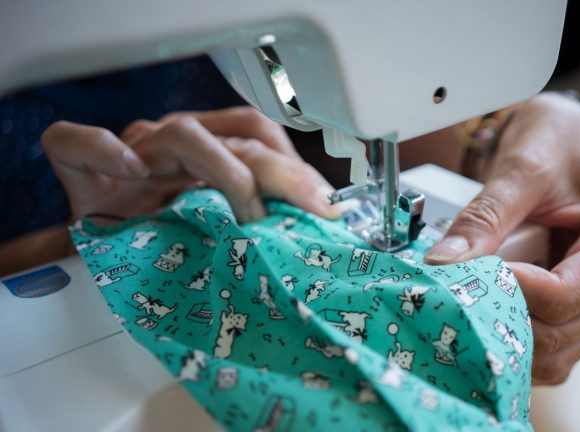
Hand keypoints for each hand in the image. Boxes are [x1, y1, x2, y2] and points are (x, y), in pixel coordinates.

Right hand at [41, 106, 338, 221]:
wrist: (100, 258)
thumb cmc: (165, 242)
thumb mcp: (225, 230)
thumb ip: (260, 219)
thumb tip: (317, 225)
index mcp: (209, 148)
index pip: (258, 133)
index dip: (295, 165)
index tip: (325, 205)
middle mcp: (175, 141)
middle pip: (236, 135)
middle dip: (281, 174)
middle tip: (311, 211)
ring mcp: (131, 149)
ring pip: (181, 133)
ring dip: (225, 172)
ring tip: (245, 216)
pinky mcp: (78, 165)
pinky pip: (78, 142)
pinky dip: (106, 151)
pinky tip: (134, 171)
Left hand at [425, 92, 579, 383]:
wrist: (562, 140)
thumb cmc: (557, 145)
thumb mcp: (521, 171)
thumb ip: (483, 219)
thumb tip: (442, 264)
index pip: (563, 296)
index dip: (505, 291)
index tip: (460, 274)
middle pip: (554, 333)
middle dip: (497, 312)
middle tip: (450, 286)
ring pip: (547, 353)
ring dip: (499, 331)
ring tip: (467, 293)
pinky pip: (542, 351)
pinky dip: (505, 337)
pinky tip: (481, 305)